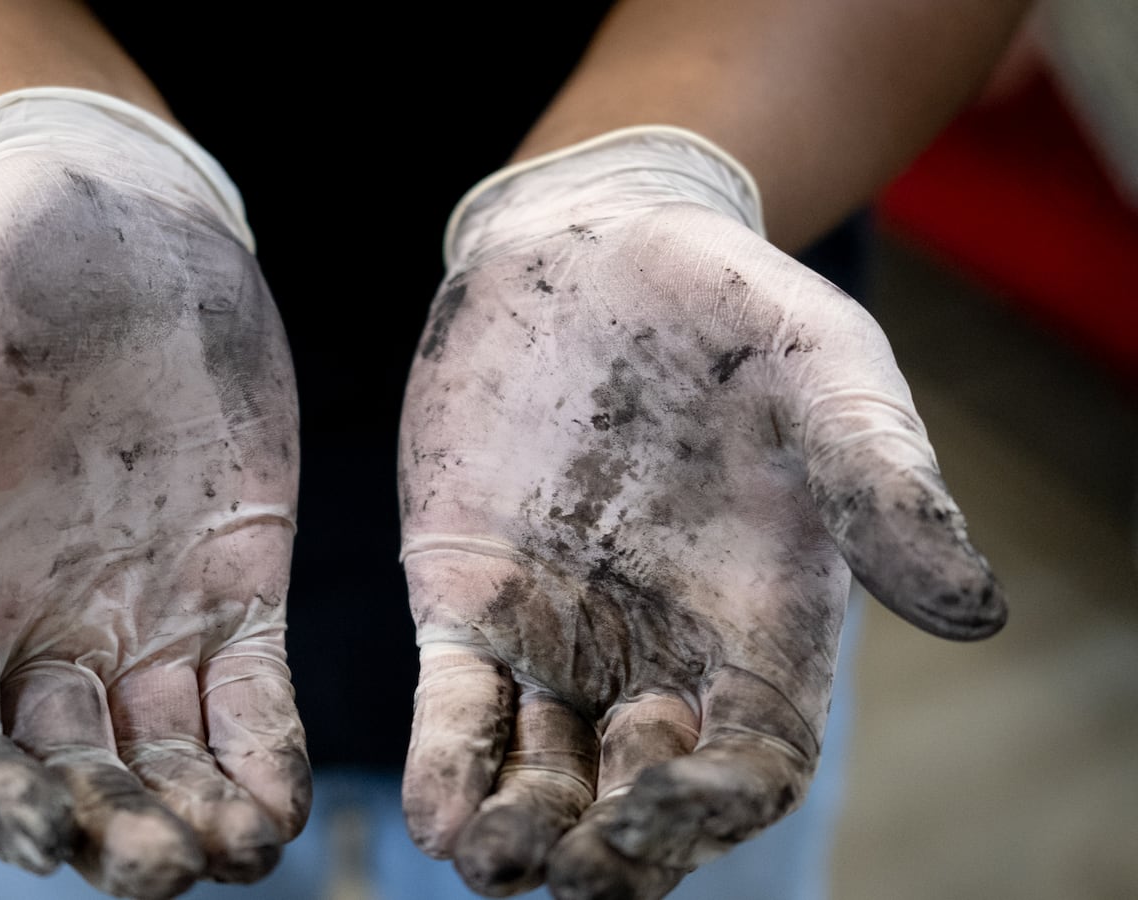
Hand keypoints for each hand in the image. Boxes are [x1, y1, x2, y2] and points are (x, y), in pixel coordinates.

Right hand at [0, 92, 308, 898]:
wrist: (116, 216)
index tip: (45, 831)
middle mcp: (40, 629)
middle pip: (67, 769)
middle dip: (111, 831)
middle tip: (160, 872)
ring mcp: (144, 614)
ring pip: (164, 754)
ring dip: (197, 817)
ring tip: (238, 852)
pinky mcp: (236, 584)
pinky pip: (250, 695)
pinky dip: (264, 754)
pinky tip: (280, 801)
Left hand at [398, 129, 1004, 898]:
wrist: (589, 243)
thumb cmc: (727, 306)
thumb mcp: (818, 367)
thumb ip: (879, 474)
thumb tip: (976, 607)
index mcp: (756, 623)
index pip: (748, 761)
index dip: (713, 803)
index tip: (663, 806)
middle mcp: (653, 652)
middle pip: (636, 794)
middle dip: (609, 849)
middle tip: (577, 870)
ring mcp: (552, 634)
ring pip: (537, 772)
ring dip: (516, 831)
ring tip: (487, 857)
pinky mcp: (462, 600)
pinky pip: (454, 707)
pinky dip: (445, 764)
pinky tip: (435, 807)